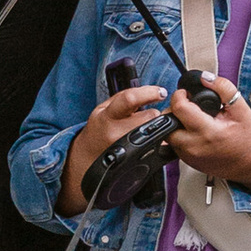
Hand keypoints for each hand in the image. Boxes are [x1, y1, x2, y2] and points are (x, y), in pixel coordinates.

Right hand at [59, 81, 166, 215]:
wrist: (89, 156)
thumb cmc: (100, 128)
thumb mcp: (104, 108)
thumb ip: (124, 99)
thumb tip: (151, 92)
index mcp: (107, 116)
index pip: (130, 99)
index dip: (149, 93)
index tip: (161, 91)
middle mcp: (116, 133)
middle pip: (149, 116)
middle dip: (153, 113)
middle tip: (148, 114)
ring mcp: (126, 149)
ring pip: (155, 131)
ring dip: (154, 127)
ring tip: (143, 128)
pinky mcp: (135, 159)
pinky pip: (156, 146)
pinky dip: (156, 140)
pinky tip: (146, 140)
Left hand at [166, 73, 250, 198]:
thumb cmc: (247, 137)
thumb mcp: (241, 108)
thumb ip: (223, 88)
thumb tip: (205, 77)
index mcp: (208, 131)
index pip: (179, 108)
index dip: (180, 95)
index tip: (186, 94)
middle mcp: (195, 146)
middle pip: (167, 123)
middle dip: (173, 111)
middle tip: (188, 107)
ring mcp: (189, 156)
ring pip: (168, 135)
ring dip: (175, 124)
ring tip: (192, 120)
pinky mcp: (187, 162)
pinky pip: (174, 145)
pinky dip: (179, 135)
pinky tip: (194, 132)